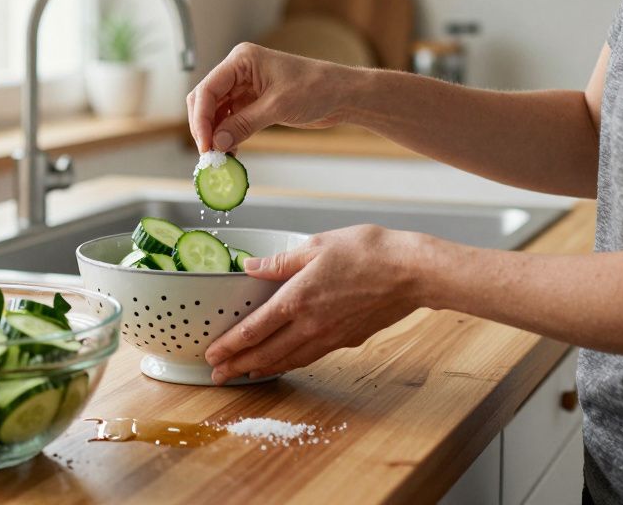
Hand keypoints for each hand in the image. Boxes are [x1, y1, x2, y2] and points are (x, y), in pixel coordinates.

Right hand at [186, 43, 352, 152]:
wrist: (341, 94)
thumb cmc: (317, 87)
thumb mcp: (277, 107)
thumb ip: (242, 125)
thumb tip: (217, 143)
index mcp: (242, 60)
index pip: (208, 89)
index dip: (201, 118)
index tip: (204, 143)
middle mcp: (239, 71)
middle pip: (206, 99)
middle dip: (204, 126)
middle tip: (209, 153)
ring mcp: (245, 86)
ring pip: (216, 112)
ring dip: (215, 134)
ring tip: (220, 156)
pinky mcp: (252, 102)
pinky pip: (230, 119)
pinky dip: (227, 135)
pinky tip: (230, 151)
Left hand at [203, 224, 432, 384]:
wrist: (411, 273)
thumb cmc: (367, 252)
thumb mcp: (317, 245)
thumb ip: (280, 261)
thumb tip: (249, 267)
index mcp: (297, 299)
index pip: (253, 330)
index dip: (229, 346)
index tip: (211, 355)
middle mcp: (310, 324)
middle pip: (265, 353)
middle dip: (238, 367)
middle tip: (217, 376)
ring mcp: (329, 336)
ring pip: (288, 360)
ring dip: (261, 370)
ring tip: (243, 376)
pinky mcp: (346, 340)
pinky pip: (309, 357)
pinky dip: (289, 364)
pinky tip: (283, 363)